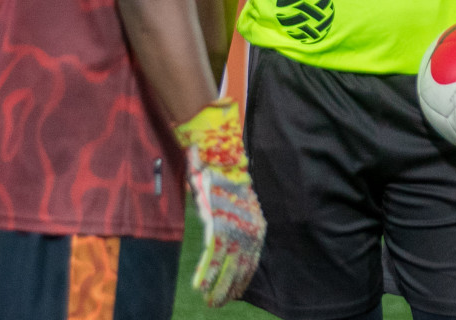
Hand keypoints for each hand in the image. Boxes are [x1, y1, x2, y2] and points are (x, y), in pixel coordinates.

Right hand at [177, 99, 265, 306]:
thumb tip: (228, 227)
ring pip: (227, 266)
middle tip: (219, 303)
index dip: (242, 277)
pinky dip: (206, 272)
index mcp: (254, 223)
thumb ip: (230, 215)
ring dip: (218, 286)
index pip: (251, 259)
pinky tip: (201, 288)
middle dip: (230, 287)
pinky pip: (212, 255)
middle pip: (240, 267)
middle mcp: (247, 228)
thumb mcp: (232, 198)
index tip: (236, 292)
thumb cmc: (224, 174)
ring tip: (211, 302)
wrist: (219, 152)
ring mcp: (232, 227)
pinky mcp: (217, 223)